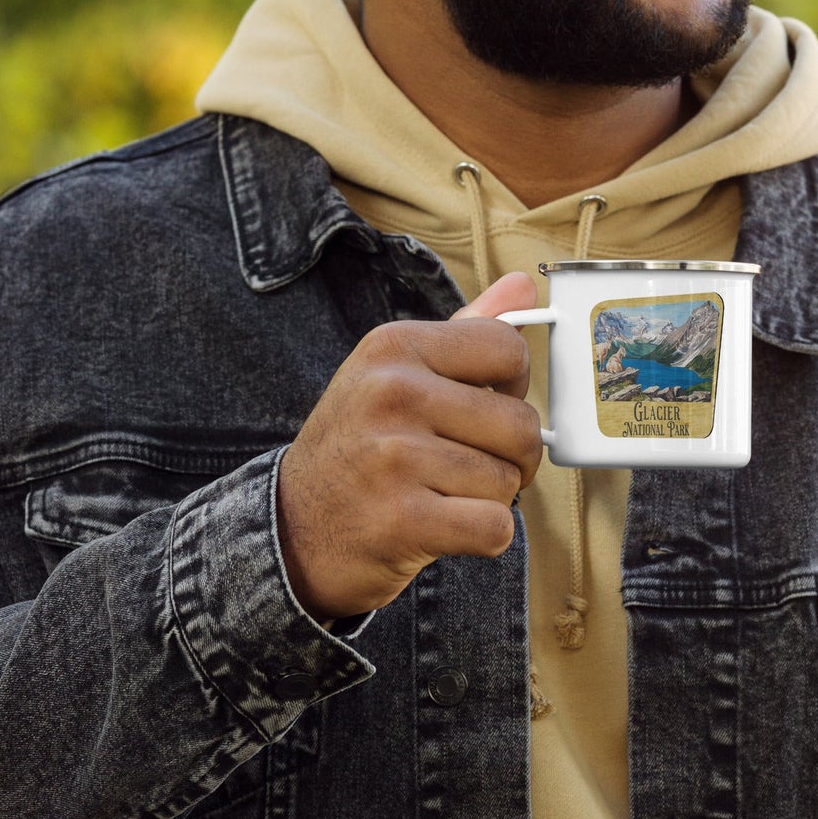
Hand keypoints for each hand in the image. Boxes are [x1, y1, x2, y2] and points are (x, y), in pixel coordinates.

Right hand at [276, 272, 542, 621]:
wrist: (293, 528)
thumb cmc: (361, 443)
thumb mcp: (396, 371)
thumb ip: (466, 328)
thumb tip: (523, 282)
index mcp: (394, 345)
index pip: (507, 350)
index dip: (513, 386)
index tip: (486, 406)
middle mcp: (391, 392)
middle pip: (519, 424)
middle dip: (512, 455)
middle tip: (470, 464)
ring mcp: (394, 457)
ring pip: (508, 480)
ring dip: (490, 498)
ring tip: (442, 492)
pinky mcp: (401, 520)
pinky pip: (494, 527)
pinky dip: (483, 536)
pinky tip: (444, 526)